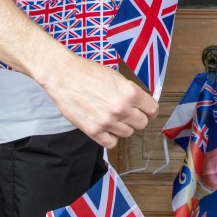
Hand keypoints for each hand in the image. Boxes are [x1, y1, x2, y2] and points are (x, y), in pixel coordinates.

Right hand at [43, 52, 158, 148]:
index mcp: (130, 92)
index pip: (152, 110)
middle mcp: (122, 108)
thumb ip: (131, 92)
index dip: (149, 110)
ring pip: (128, 133)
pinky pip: (111, 143)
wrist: (64, 76)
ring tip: (112, 118)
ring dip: (122, 127)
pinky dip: (110, 137)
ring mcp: (107, 121)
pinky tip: (106, 128)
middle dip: (136, 118)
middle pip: (141, 123)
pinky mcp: (93, 131)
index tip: (146, 111)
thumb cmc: (88, 73)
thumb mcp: (117, 77)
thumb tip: (141, 104)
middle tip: (127, 113)